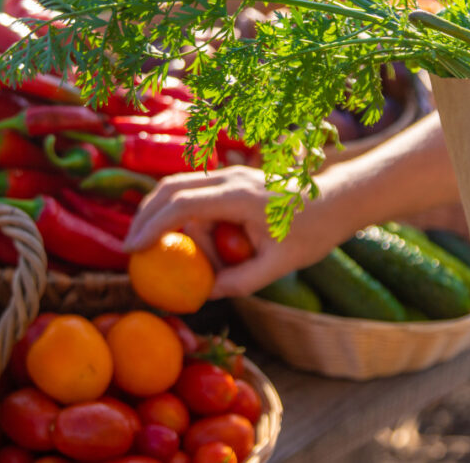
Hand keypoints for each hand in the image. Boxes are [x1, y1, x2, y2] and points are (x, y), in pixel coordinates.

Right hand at [123, 166, 348, 297]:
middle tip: (131, 248)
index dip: (153, 226)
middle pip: (171, 187)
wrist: (337, 200)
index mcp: (240, 196)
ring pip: (182, 188)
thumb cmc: (314, 232)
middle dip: (145, 215)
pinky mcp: (233, 181)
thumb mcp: (279, 265)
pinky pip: (199, 194)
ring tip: (165, 252)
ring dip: (168, 217)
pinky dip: (186, 215)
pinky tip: (191, 244)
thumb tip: (206, 294)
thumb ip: (242, 281)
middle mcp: (231, 178)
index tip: (134, 250)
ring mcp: (232, 175)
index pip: (183, 204)